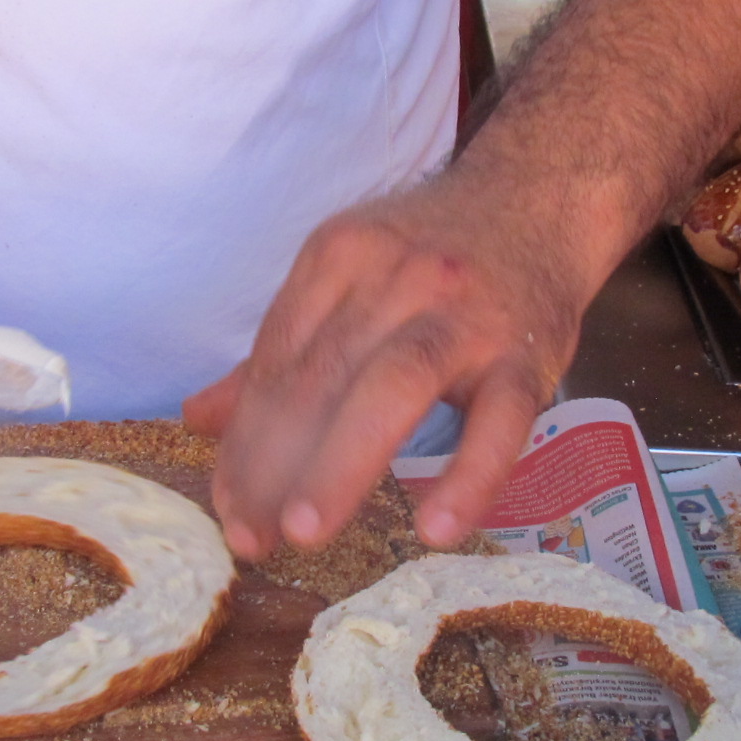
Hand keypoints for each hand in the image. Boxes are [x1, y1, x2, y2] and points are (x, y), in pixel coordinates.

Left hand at [184, 162, 586, 559]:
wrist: (540, 200)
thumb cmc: (433, 251)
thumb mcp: (350, 275)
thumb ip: (282, 348)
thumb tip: (199, 418)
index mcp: (340, 255)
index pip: (277, 358)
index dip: (244, 440)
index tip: (227, 508)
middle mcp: (398, 277)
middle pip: (322, 375)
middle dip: (276, 465)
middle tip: (251, 539)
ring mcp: (466, 315)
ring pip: (394, 388)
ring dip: (341, 464)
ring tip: (304, 533)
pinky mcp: (528, 353)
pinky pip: (500, 422)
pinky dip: (469, 476)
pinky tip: (435, 530)